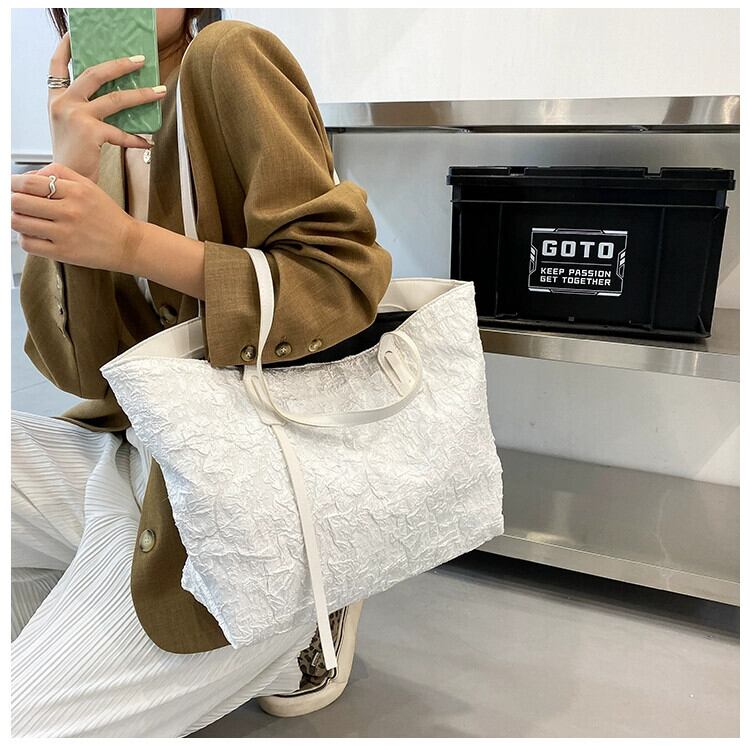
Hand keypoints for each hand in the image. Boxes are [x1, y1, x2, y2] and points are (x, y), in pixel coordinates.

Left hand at [11, 163, 143, 273]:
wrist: (129, 244)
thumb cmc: (108, 217)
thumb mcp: (89, 186)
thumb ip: (59, 173)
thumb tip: (27, 176)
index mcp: (76, 191)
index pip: (29, 182)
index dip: (13, 183)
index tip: (13, 186)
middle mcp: (70, 211)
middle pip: (19, 201)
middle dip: (13, 201)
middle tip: (17, 203)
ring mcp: (65, 233)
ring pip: (19, 222)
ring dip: (16, 219)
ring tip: (25, 219)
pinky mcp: (63, 252)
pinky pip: (29, 244)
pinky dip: (25, 238)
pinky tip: (34, 235)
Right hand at [48, 33, 166, 182]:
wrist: (64, 181)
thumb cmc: (73, 157)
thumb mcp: (72, 126)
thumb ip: (86, 109)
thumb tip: (116, 95)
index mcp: (56, 99)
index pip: (57, 65)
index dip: (66, 47)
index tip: (77, 35)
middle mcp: (63, 103)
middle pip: (94, 74)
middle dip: (120, 64)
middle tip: (141, 59)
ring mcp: (76, 116)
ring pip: (115, 99)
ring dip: (142, 95)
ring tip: (160, 91)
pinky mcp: (91, 132)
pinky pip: (122, 132)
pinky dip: (137, 139)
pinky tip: (149, 143)